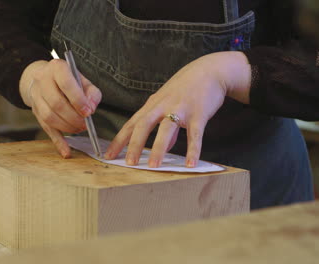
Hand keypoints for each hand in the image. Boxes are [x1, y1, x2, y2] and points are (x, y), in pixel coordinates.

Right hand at [19, 59, 101, 157]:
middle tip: (85, 124)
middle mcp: (42, 81)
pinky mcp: (35, 112)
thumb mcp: (83, 80)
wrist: (45, 78)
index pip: (66, 84)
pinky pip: (46, 129)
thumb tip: (91, 109)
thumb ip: (92, 93)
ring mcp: (36, 97)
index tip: (88, 112)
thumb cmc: (69, 80)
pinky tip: (66, 151)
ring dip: (67, 127)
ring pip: (50, 117)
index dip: (78, 100)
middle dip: (73, 117)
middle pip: (56, 104)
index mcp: (56, 68)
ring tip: (80, 129)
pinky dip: (57, 142)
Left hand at [104, 51, 250, 167]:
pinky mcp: (198, 114)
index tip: (108, 155)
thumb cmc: (187, 87)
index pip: (131, 124)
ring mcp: (181, 109)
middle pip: (144, 125)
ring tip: (153, 166)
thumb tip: (166, 146)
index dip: (119, 140)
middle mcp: (163, 106)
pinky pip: (194, 135)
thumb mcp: (169, 102)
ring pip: (166, 130)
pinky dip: (192, 150)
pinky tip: (190, 164)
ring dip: (158, 148)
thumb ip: (165, 123)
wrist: (210, 70)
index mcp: (153, 104)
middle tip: (128, 163)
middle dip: (134, 145)